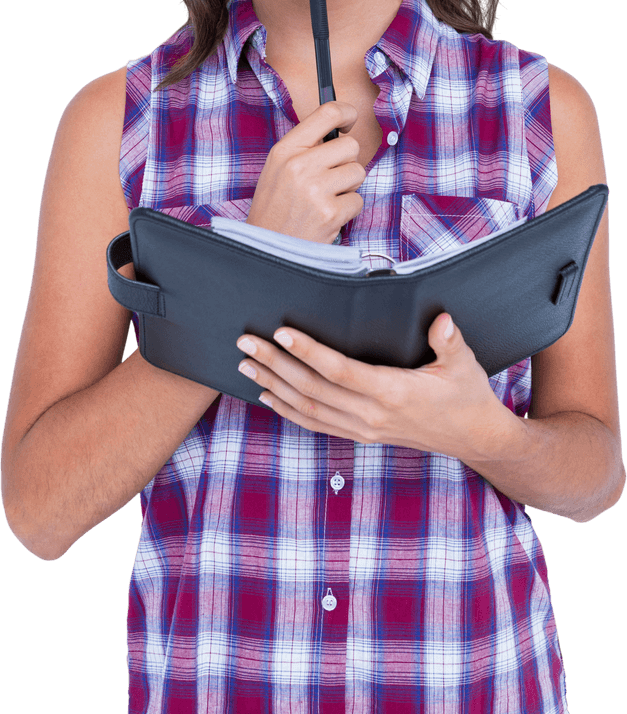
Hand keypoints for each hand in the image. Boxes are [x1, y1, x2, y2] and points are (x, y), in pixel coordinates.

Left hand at [236, 313, 512, 462]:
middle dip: (275, 364)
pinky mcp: (361, 435)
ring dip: (273, 385)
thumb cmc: (467, 394)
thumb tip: (442, 320)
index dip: (308, 352)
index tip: (281, 332)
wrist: (474, 438)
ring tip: (245, 365)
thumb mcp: (464, 364)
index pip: (340, 371)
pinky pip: (316, 425)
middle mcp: (372, 415)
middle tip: (245, 343)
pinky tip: (267, 395)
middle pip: (312, 389)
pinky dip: (287, 411)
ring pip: (307, 408)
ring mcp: (364, 429)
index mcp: (394, 392)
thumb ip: (449, 341)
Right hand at [246, 100, 365, 242]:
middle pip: (350, 145)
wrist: (266, 249)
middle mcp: (299, 166)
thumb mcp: (278, 169)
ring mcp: (315, 190)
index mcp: (285, 150)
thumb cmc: (275, 208)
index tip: (350, 120)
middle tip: (330, 179)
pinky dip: (347, 210)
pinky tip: (327, 217)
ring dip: (348, 187)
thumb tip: (340, 129)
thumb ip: (305, 148)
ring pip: (358, 172)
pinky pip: (358, 200)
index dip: (347, 112)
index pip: (326, 113)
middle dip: (346, 162)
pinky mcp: (330, 213)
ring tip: (326, 199)